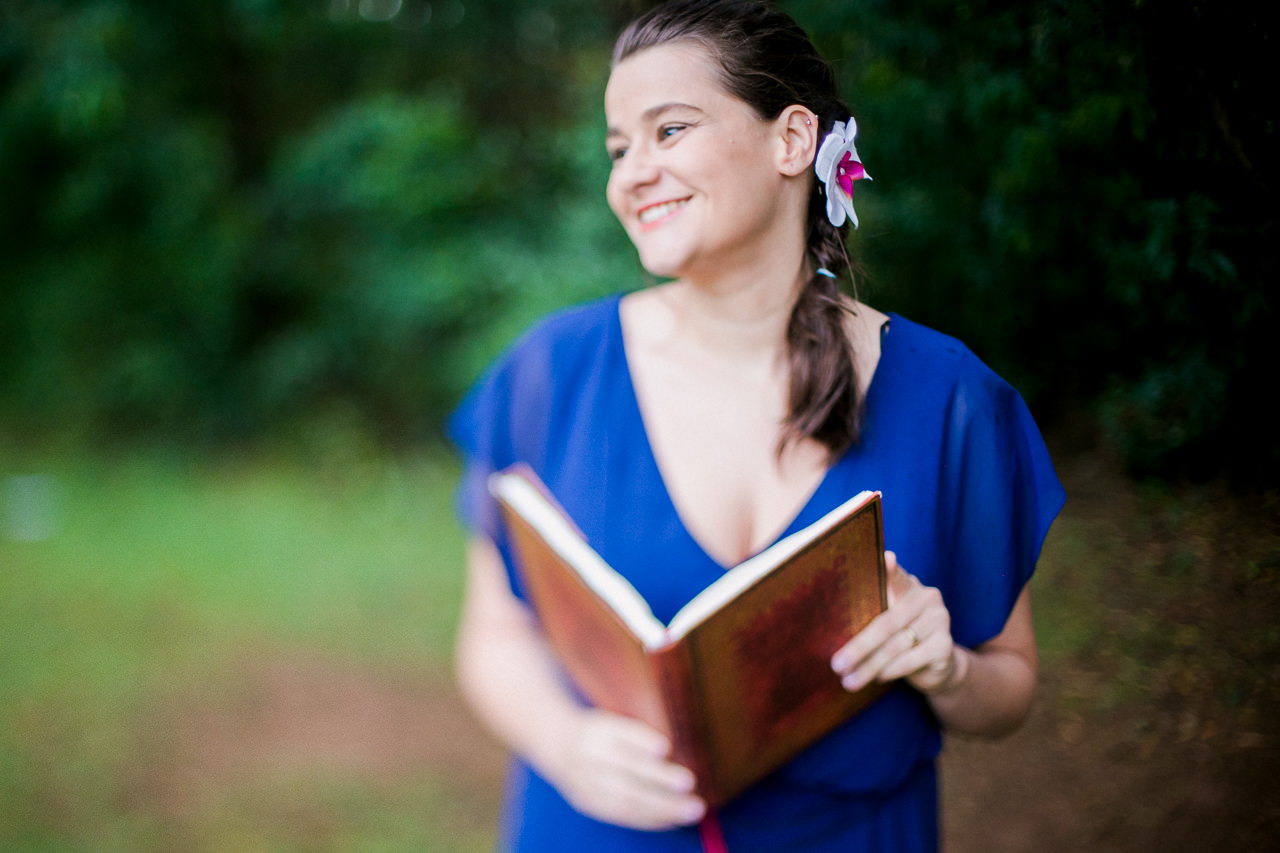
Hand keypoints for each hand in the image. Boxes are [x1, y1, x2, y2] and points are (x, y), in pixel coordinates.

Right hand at [547, 708, 705, 830]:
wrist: (559, 745)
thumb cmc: (602, 733)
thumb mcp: (616, 721)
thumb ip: (639, 736)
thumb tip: (666, 751)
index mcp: (598, 732)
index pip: (621, 740)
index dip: (642, 743)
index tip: (666, 748)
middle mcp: (588, 759)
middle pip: (625, 776)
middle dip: (661, 786)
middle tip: (692, 789)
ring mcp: (585, 785)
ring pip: (624, 802)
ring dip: (661, 809)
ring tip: (691, 810)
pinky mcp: (587, 803)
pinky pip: (620, 815)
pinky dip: (649, 820)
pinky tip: (673, 820)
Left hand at [829, 551, 967, 694]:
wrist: (935, 664)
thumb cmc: (899, 636)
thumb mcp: (885, 619)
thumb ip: (868, 611)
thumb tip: (830, 625)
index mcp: (906, 585)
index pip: (895, 575)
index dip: (890, 568)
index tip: (885, 559)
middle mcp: (926, 598)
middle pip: (886, 622)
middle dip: (859, 647)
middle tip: (836, 664)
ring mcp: (939, 619)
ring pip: (896, 645)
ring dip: (870, 666)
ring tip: (849, 680)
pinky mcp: (945, 645)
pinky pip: (912, 659)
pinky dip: (892, 670)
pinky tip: (877, 678)